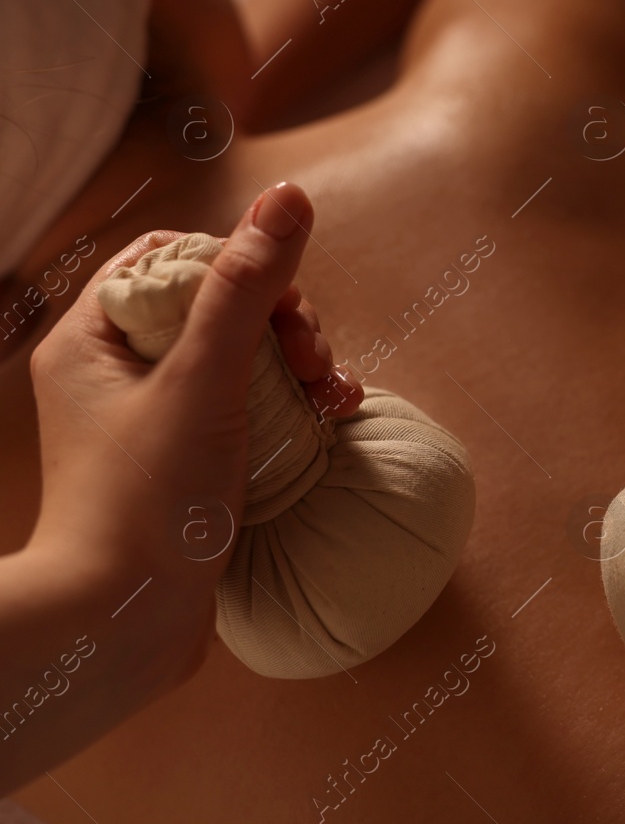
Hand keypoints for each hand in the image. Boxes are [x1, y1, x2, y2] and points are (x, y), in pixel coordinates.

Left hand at [26, 182, 353, 679]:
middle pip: (219, 307)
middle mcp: (116, 375)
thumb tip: (289, 197)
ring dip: (302, 366)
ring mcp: (155, 424)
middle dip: (284, 323)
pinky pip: (253, 410)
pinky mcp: (190, 466)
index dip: (238, 263)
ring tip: (332, 398)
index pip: (171, 257)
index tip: (280, 303)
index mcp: (92, 341)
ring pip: (246, 359)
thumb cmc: (147, 502)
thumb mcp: (205, 381)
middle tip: (315, 362)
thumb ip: (247, 287)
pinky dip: (296, 409)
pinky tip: (332, 424)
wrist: (124, 627)